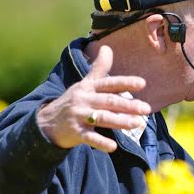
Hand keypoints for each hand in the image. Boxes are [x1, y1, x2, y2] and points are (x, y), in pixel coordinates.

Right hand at [36, 45, 150, 151]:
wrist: (47, 122)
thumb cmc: (73, 101)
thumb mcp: (85, 83)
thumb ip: (99, 68)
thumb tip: (107, 47)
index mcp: (88, 87)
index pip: (109, 84)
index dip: (125, 82)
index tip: (142, 84)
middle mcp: (84, 100)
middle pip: (108, 101)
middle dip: (128, 105)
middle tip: (146, 109)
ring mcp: (79, 116)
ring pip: (102, 118)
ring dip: (120, 121)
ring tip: (137, 123)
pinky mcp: (75, 132)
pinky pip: (89, 138)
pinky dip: (101, 142)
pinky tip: (113, 146)